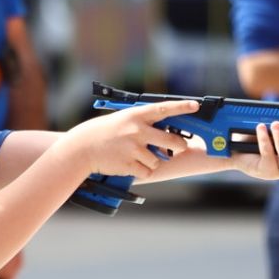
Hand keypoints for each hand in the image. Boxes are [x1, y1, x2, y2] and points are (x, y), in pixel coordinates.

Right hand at [63, 99, 198, 178]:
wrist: (84, 147)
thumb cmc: (106, 132)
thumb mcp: (125, 120)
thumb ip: (145, 123)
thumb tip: (169, 131)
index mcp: (137, 115)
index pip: (164, 109)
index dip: (181, 108)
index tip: (195, 106)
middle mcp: (137, 131)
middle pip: (173, 142)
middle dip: (178, 147)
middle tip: (176, 148)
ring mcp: (134, 148)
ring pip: (159, 160)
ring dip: (152, 161)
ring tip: (137, 156)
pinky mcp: (129, 164)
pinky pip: (148, 172)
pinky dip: (143, 171)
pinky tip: (132, 164)